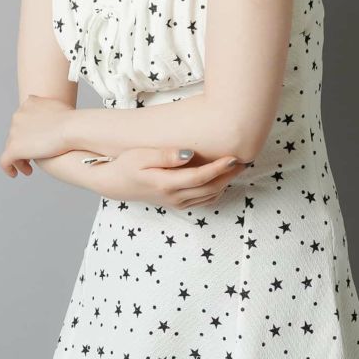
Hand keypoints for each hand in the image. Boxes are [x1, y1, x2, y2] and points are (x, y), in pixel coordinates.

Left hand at [0, 95, 73, 175]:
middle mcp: (18, 115)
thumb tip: (51, 116)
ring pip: (11, 147)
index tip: (36, 142)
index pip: (23, 119)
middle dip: (23, 146)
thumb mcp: (60, 107)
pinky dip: (8, 167)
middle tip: (33, 157)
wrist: (72, 128)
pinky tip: (15, 174)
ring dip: (19, 158)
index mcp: (29, 104)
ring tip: (28, 168)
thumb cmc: (73, 120)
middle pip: (15, 134)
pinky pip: (5, 161)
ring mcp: (14, 132)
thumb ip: (50, 109)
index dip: (28, 132)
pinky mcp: (14, 148)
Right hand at [93, 147, 247, 207]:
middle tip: (244, 160)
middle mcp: (174, 197)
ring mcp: (176, 203)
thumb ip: (166, 156)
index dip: (220, 168)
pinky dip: (215, 190)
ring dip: (224, 183)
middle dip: (229, 176)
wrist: (114, 184)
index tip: (235, 157)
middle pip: (210, 188)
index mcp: (166, 184)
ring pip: (209, 196)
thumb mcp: (142, 156)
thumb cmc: (127, 165)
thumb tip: (189, 154)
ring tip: (235, 167)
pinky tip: (220, 178)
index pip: (200, 177)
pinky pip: (203, 201)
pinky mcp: (177, 204)